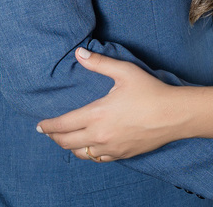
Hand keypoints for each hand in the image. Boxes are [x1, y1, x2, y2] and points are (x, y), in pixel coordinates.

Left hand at [37, 48, 179, 160]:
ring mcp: (110, 148)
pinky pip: (98, 158)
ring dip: (70, 146)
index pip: (62, 125)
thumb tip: (79, 53)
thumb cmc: (150, 91)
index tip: (39, 125)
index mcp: (96, 114)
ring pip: (81, 154)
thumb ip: (99, 63)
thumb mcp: (125, 72)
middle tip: (48, 132)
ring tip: (67, 139)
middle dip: (54, 137)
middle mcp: (99, 135)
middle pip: (66, 142)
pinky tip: (89, 147)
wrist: (173, 115)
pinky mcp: (122, 154)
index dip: (48, 126)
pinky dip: (89, 153)